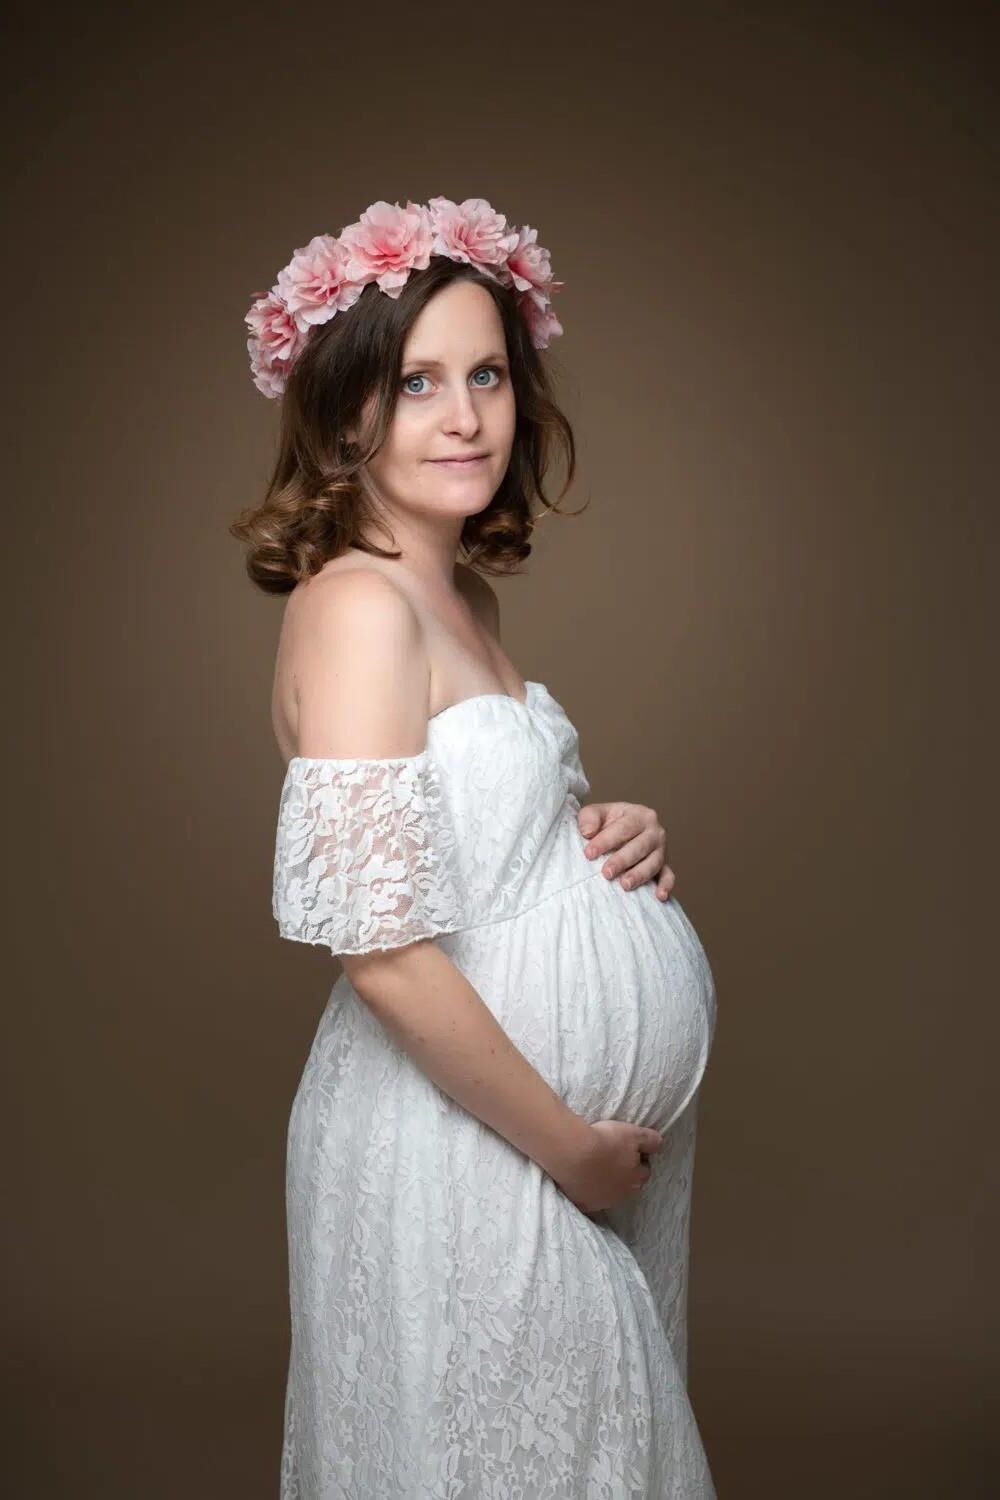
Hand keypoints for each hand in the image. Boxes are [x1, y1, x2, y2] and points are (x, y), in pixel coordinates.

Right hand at [550, 1119, 665, 1214]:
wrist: (573, 1154)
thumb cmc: (606, 1142)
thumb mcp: (633, 1134)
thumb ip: (650, 1140)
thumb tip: (659, 1144)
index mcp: (636, 1178)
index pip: (644, 1171)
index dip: (637, 1159)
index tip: (627, 1149)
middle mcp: (622, 1195)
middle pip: (628, 1185)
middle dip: (623, 1175)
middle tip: (611, 1158)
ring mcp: (602, 1202)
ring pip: (608, 1194)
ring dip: (605, 1184)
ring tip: (594, 1167)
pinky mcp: (583, 1204)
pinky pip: (589, 1198)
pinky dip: (587, 1190)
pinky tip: (581, 1178)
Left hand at [577, 801, 674, 899]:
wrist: (620, 831)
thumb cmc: (608, 823)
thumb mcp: (596, 813)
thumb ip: (589, 817)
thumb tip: (587, 832)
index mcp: (639, 815)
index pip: (624, 828)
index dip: (606, 841)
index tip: (589, 853)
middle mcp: (654, 831)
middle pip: (640, 846)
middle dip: (622, 860)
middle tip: (606, 873)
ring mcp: (661, 850)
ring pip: (654, 863)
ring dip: (640, 874)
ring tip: (625, 884)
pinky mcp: (664, 866)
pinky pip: (668, 876)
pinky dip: (666, 886)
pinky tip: (659, 896)